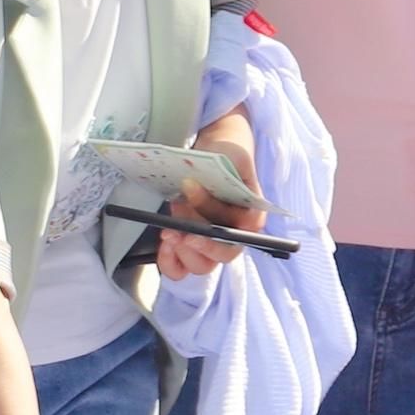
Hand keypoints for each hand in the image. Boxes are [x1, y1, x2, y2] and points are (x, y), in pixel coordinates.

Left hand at [155, 113, 264, 281]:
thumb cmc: (226, 154)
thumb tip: (225, 201)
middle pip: (216, 258)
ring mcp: (210, 241)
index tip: (191, 236)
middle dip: (193, 245)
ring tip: (168, 229)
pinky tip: (164, 240)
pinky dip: (169, 259)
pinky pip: (180, 266)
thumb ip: (238, 180)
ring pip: (198, 265)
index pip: (237, 242)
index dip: (213, 244)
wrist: (210, 149)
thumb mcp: (235, 159)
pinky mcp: (189, 243)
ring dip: (180, 250)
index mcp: (249, 218)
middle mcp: (232, 235)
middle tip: (173, 230)